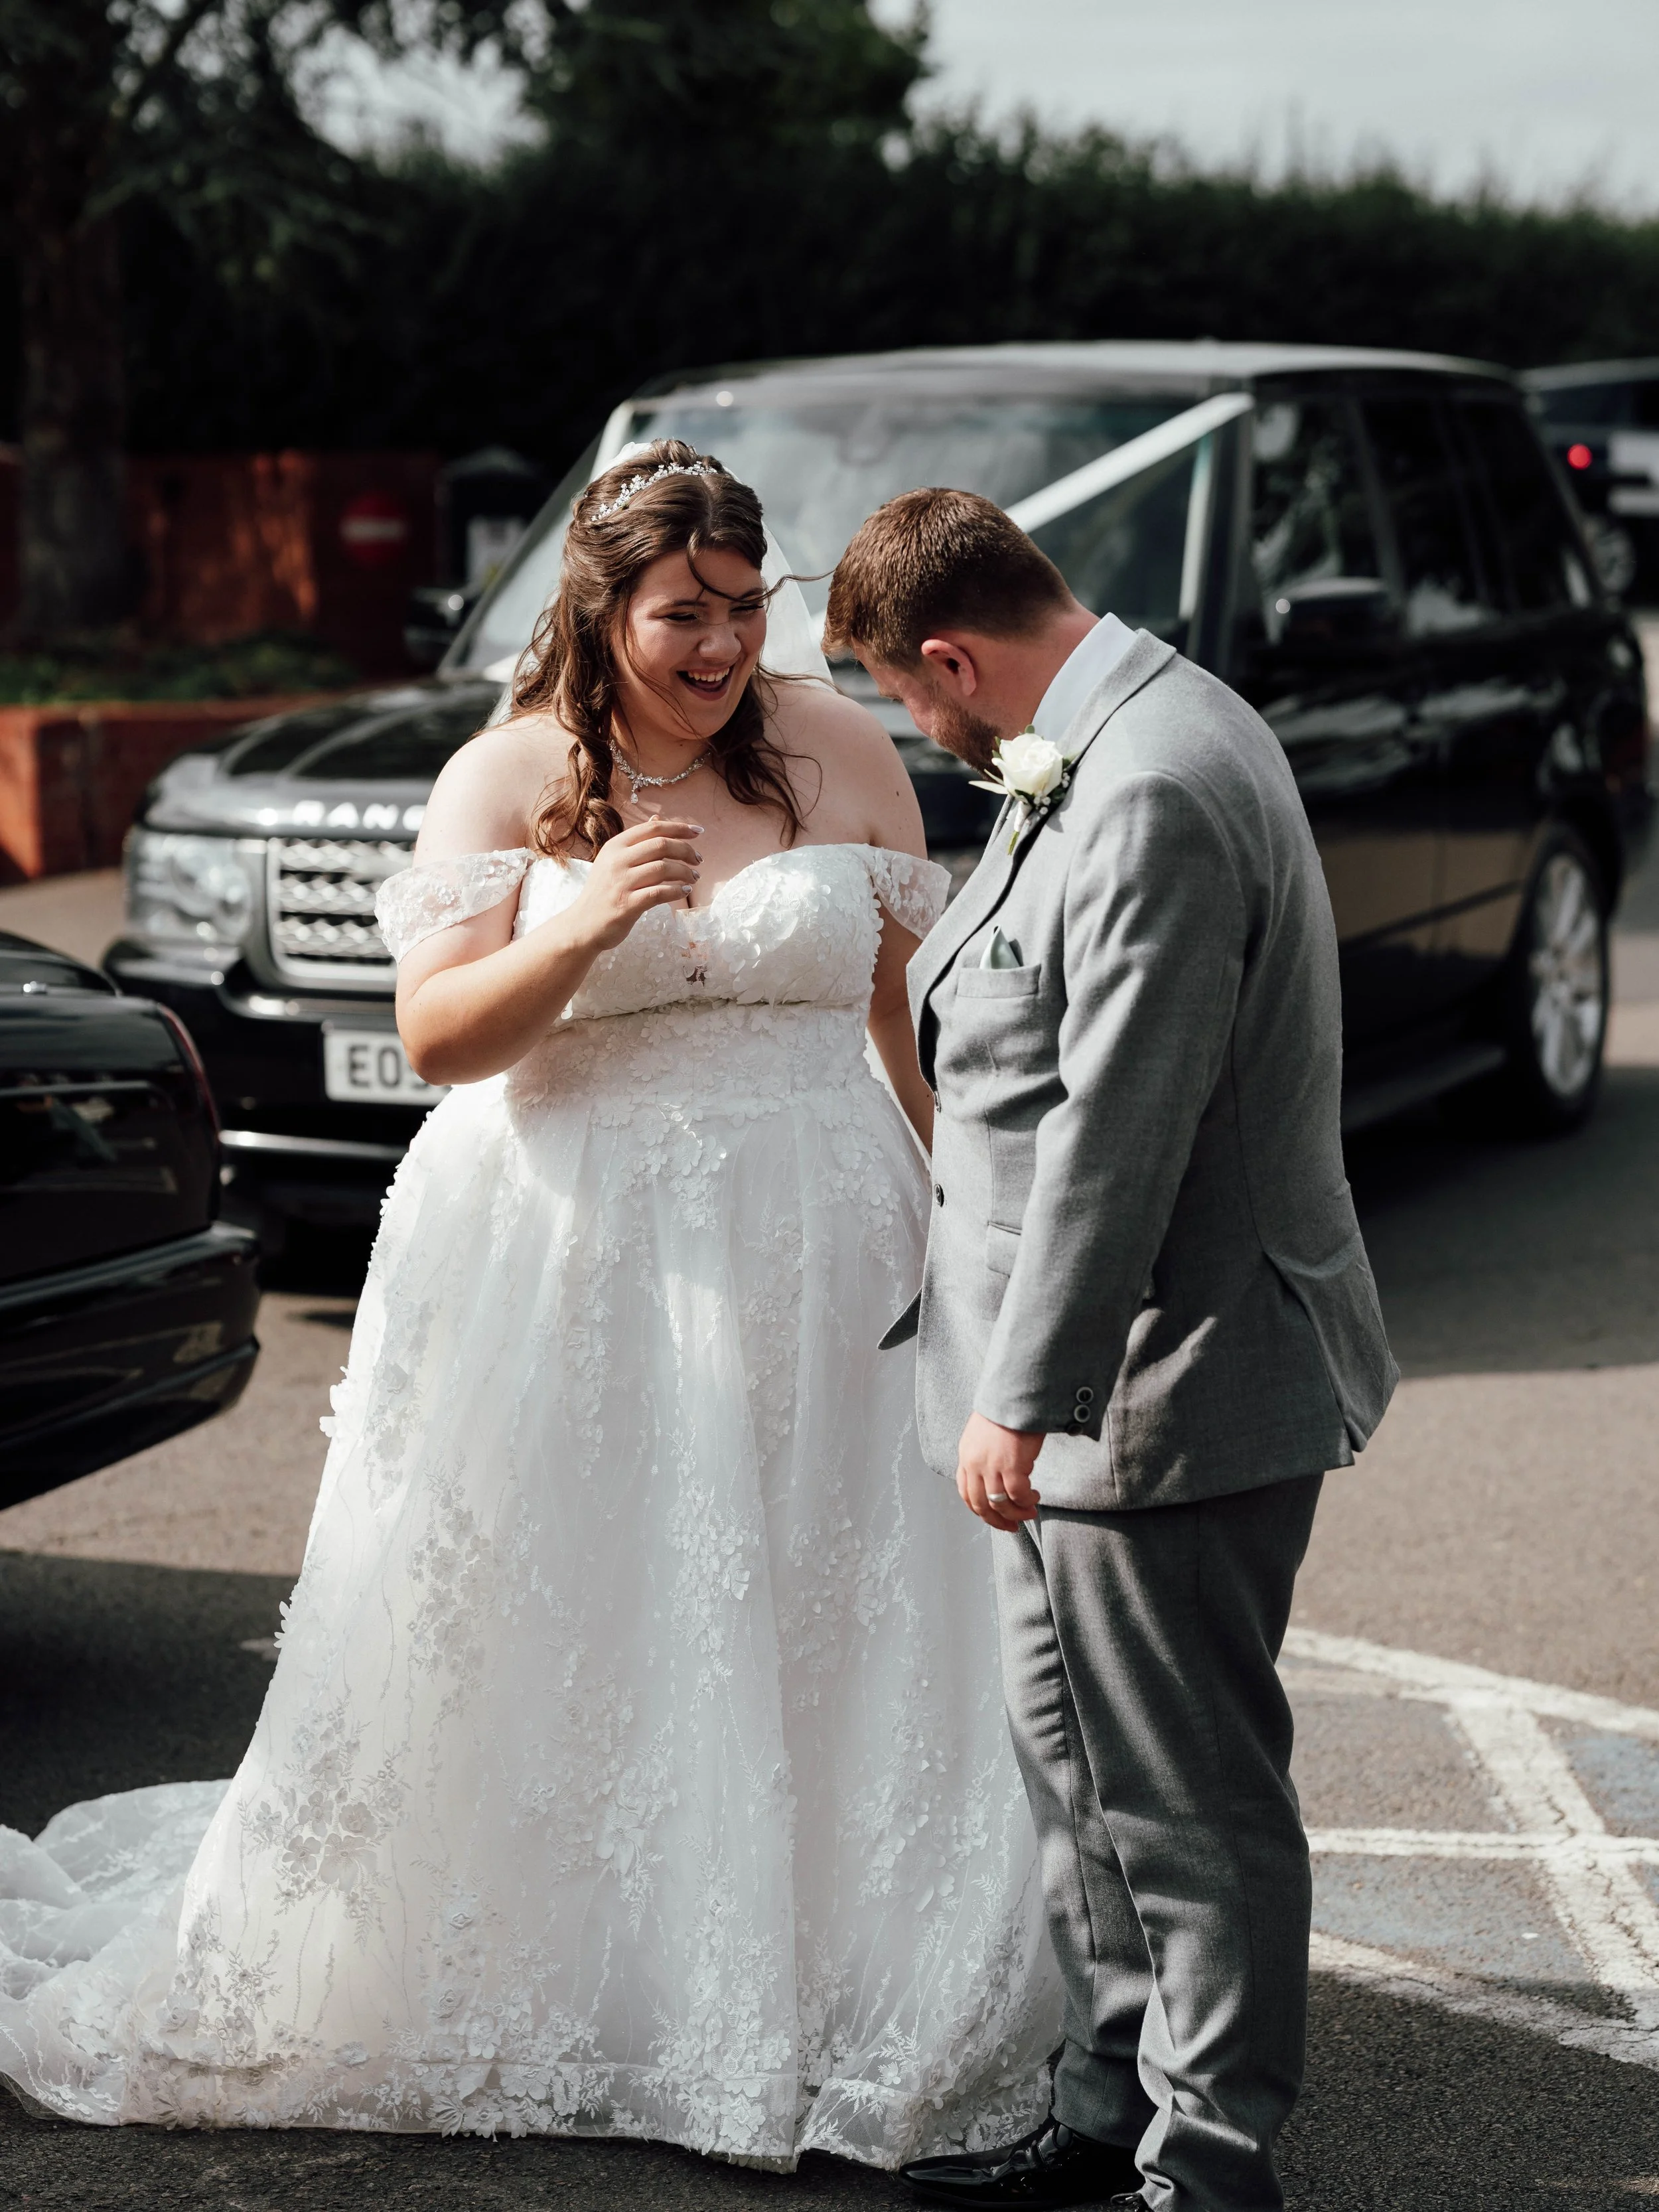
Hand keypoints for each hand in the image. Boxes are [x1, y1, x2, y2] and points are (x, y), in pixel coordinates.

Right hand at [573, 817, 702, 949]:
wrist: (582, 925)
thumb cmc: (603, 892)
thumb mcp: (614, 861)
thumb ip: (636, 842)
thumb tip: (657, 819)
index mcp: (615, 846)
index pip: (652, 829)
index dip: (679, 827)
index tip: (698, 831)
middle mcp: (617, 861)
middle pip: (661, 845)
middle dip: (686, 850)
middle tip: (698, 860)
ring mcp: (621, 883)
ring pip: (663, 868)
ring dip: (685, 871)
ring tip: (694, 877)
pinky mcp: (627, 905)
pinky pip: (659, 893)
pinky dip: (677, 890)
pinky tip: (685, 890)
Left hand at [956, 1412, 1042, 1531]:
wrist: (1016, 1393)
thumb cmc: (1006, 1410)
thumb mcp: (984, 1434)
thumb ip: (985, 1456)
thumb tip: (999, 1477)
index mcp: (966, 1455)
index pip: (965, 1493)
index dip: (980, 1511)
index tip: (994, 1517)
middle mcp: (974, 1463)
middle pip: (980, 1504)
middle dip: (997, 1520)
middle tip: (1013, 1526)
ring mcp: (991, 1465)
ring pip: (1000, 1503)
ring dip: (1017, 1513)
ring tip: (1030, 1511)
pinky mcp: (1011, 1465)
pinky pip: (1018, 1494)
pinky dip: (1027, 1501)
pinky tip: (1035, 1498)